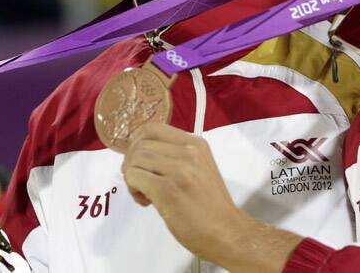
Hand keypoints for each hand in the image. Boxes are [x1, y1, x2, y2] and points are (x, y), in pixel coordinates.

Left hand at [121, 124, 300, 271]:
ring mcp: (178, 169)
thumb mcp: (199, 168)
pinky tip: (146, 201)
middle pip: (140, 144)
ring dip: (131, 177)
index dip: (137, 142)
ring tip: (145, 194)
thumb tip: (142, 154)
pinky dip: (133, 189)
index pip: (152, 128)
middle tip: (140, 182)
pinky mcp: (167, 190)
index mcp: (196, 144)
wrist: (227, 232)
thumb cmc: (211, 206)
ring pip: (135, 159)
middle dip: (132, 163)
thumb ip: (176, 156)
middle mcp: (188, 151)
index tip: (138, 160)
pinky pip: (134, 177)